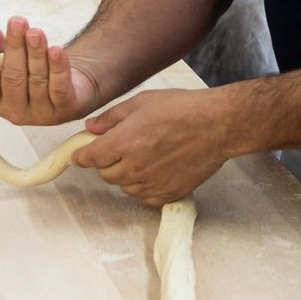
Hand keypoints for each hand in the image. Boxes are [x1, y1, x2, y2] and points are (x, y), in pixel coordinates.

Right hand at [0, 19, 101, 126]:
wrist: (68, 87)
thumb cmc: (30, 71)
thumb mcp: (9, 57)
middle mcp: (14, 111)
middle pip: (12, 77)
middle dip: (14, 47)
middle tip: (17, 22)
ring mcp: (40, 114)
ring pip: (37, 80)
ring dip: (36, 53)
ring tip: (36, 32)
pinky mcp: (64, 109)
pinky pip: (59, 88)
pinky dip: (58, 68)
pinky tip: (56, 51)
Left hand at [72, 89, 233, 204]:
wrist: (218, 125)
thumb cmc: (183, 108)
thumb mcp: (142, 101)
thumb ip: (112, 117)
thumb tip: (90, 128)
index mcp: (124, 142)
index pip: (89, 158)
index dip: (82, 156)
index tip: (81, 155)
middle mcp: (134, 167)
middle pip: (105, 175)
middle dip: (107, 163)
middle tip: (121, 149)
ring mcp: (152, 183)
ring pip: (124, 187)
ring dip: (126, 175)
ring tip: (143, 158)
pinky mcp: (168, 194)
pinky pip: (144, 198)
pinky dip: (145, 188)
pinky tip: (156, 171)